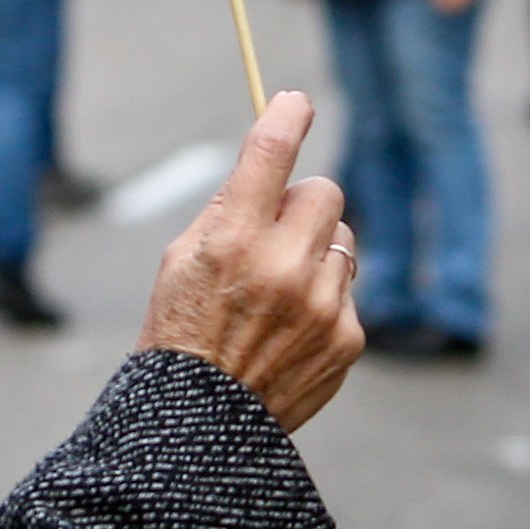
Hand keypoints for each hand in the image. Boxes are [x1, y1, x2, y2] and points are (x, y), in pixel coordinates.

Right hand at [138, 90, 363, 433]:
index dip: (287, 115)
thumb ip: (229, 207)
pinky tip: (289, 328)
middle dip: (301, 202)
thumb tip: (271, 154)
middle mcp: (284, 269)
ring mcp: (323, 306)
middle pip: (325, 190)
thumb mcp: (181, 259)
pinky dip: (325, 298)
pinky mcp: (348, 338)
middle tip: (274, 229)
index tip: (295, 101)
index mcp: (233, 242)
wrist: (200, 427)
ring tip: (277, 292)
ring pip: (343, 238)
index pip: (272, 153)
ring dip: (315, 252)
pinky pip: (348, 288)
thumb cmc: (182, 332)